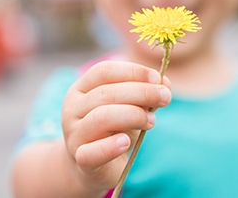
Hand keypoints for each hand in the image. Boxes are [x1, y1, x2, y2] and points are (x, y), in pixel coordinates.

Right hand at [61, 61, 171, 189]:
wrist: (93, 167)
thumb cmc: (112, 130)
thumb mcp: (128, 107)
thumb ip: (144, 95)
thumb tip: (164, 83)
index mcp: (81, 89)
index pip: (104, 71)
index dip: (133, 71)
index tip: (157, 78)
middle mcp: (72, 109)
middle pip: (105, 93)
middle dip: (141, 92)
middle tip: (165, 97)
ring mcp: (74, 135)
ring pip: (101, 118)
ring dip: (133, 115)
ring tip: (151, 122)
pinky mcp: (80, 160)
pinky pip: (92, 153)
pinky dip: (110, 147)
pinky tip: (126, 142)